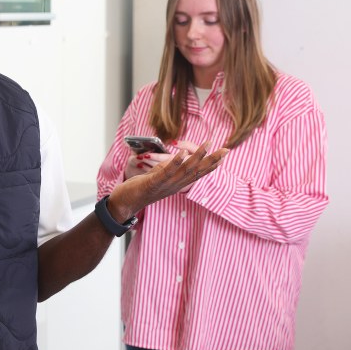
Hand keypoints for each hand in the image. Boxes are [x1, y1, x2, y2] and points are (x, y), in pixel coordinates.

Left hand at [109, 142, 227, 219]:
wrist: (123, 204)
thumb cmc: (140, 189)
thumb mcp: (157, 176)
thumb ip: (168, 168)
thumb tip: (179, 157)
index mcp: (177, 184)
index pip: (198, 173)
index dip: (212, 164)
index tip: (224, 155)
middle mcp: (174, 185)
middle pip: (197, 172)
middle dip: (212, 160)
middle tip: (226, 150)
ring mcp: (164, 185)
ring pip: (185, 170)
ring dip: (197, 157)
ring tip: (207, 145)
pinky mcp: (153, 184)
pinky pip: (166, 172)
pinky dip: (175, 162)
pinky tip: (182, 153)